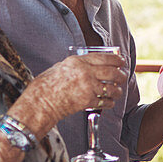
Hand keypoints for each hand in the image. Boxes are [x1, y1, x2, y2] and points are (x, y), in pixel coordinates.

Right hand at [12, 50, 127, 135]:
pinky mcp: (88, 101)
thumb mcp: (60, 67)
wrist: (40, 103)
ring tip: (117, 91)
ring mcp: (88, 87)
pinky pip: (105, 101)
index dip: (116, 60)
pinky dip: (109, 103)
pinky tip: (109, 102)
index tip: (121, 61)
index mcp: (78, 61)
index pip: (104, 58)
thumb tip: (87, 65)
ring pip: (112, 88)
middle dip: (121, 75)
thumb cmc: (45, 86)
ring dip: (117, 91)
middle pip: (112, 72)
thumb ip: (75, 65)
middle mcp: (85, 72)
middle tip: (123, 77)